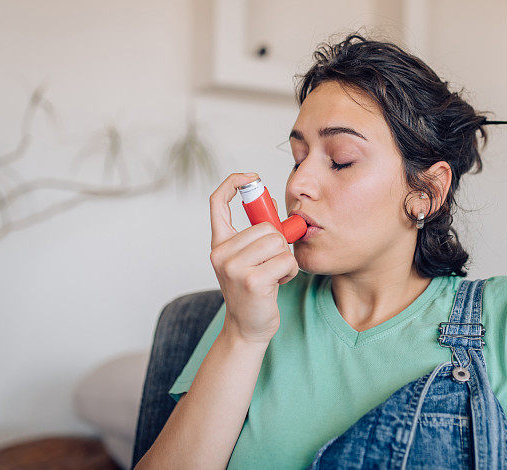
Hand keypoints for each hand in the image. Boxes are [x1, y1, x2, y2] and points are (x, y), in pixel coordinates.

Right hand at [208, 173, 298, 343]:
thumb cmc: (254, 291)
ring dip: (285, 258)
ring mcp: (234, 268)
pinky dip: (289, 271)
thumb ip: (256, 233)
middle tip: (272, 263)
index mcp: (219, 244)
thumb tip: (272, 203)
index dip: (233, 183)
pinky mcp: (252, 281)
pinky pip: (285, 260)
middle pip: (265, 226)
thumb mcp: (249, 259)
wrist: (247, 327)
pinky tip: (278, 283)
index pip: (217, 203)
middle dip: (278, 243)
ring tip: (274, 274)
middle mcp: (221, 253)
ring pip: (277, 242)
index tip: (251, 177)